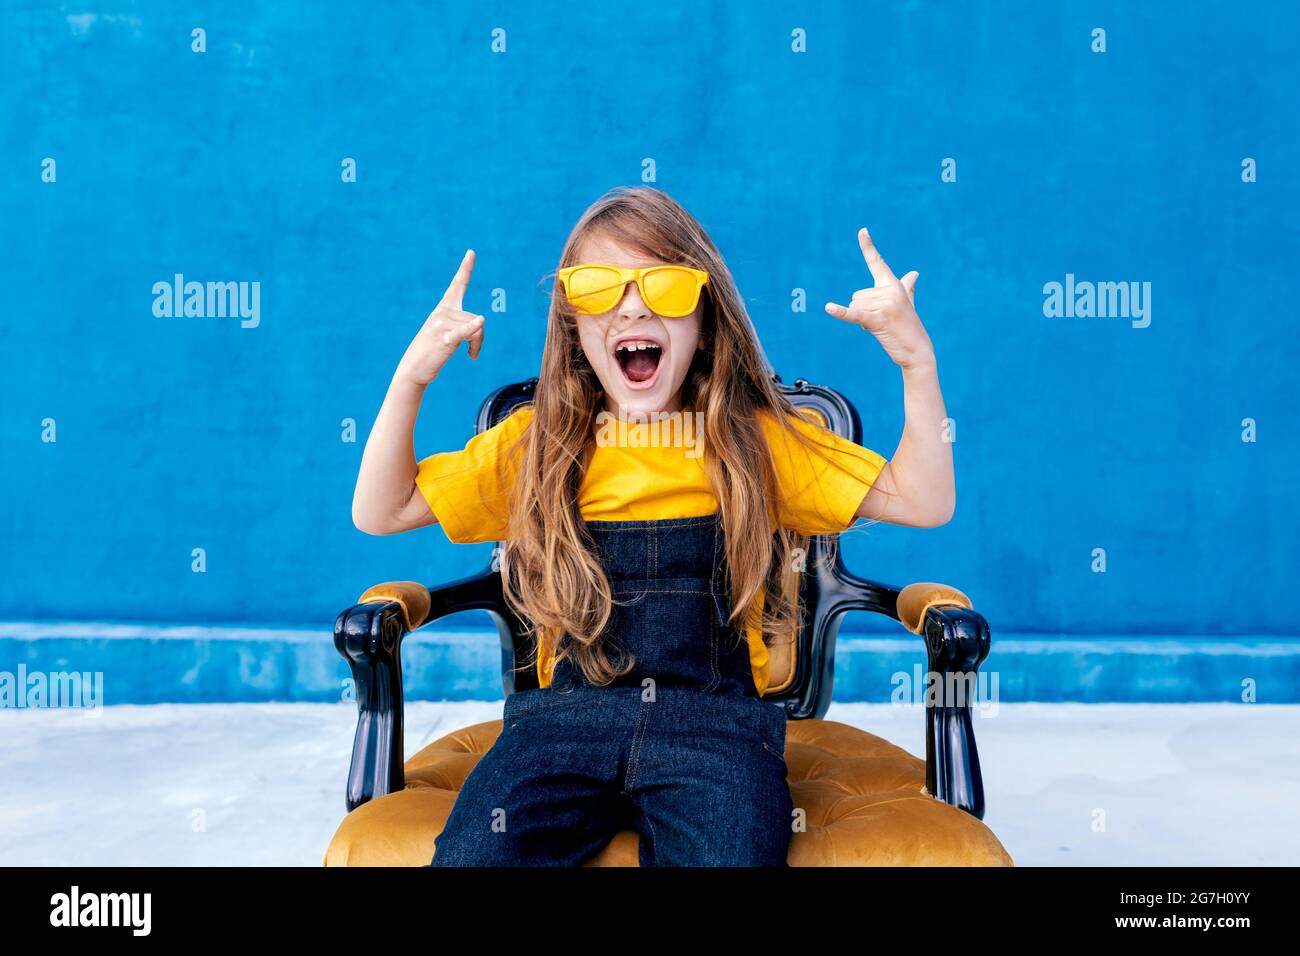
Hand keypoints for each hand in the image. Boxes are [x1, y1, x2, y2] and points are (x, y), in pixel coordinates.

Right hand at [396, 249, 486, 386]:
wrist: (413, 369)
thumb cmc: (432, 351)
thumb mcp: (450, 335)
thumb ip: (466, 327)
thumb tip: (480, 323)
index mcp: (444, 308)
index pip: (457, 285)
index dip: (465, 268)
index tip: (471, 252)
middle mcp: (442, 312)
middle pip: (476, 319)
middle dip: (480, 339)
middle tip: (473, 354)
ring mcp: (442, 324)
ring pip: (476, 329)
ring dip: (478, 346)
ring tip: (471, 356)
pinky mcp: (444, 339)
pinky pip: (463, 331)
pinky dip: (473, 329)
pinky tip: (480, 322)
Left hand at [825, 228, 934, 370]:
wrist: (917, 350)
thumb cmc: (909, 326)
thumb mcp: (907, 302)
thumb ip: (907, 287)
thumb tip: (915, 273)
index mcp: (893, 284)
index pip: (877, 263)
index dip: (868, 247)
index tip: (861, 230)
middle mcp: (889, 291)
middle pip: (856, 296)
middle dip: (863, 312)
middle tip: (882, 321)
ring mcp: (885, 305)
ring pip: (854, 307)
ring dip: (863, 320)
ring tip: (882, 326)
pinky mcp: (878, 320)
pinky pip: (854, 314)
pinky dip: (841, 313)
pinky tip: (828, 308)